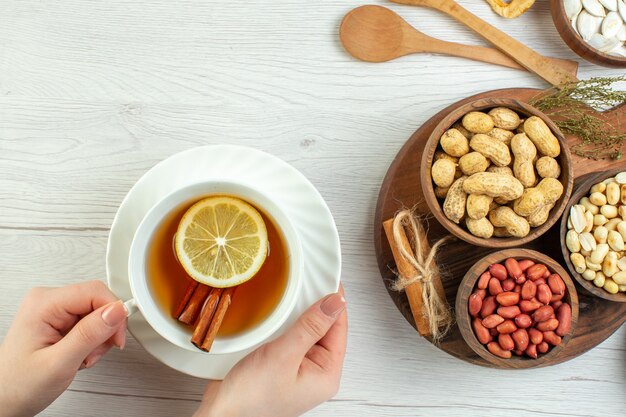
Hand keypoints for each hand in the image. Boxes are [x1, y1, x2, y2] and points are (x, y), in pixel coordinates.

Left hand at [0, 281, 126, 416]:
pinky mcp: (59, 320)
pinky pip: (90, 323)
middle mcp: (48, 301)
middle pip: (98, 301)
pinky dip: (92, 342)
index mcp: (43, 304)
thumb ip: (90, 334)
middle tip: (94, 353)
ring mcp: (53, 311)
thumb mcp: (59, 363)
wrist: (4, 401)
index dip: (114, 313)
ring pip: (97, 313)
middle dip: (105, 330)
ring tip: (82, 358)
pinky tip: (80, 355)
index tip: (117, 337)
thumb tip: (117, 309)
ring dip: (98, 339)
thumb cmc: (18, 386)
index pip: (94, 291)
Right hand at [195, 289, 346, 416]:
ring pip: (306, 330)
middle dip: (316, 305)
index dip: (334, 301)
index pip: (339, 328)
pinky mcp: (281, 365)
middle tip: (308, 279)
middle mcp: (316, 372)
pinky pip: (291, 337)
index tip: (329, 277)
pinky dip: (286, 323)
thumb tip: (334, 303)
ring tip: (292, 292)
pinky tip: (278, 312)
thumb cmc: (250, 397)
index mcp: (327, 374)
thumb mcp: (284, 355)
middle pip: (324, 327)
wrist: (220, 415)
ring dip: (299, 313)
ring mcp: (298, 369)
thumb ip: (310, 327)